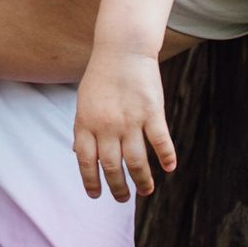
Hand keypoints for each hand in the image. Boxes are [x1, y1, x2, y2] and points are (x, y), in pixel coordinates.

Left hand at [73, 45, 176, 200]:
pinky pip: (160, 141)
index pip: (86, 161)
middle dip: (118, 187)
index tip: (97, 195)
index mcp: (86, 123)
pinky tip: (169, 168)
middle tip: (123, 198)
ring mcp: (130, 119)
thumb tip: (78, 152)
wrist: (122, 49)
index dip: (91, 181)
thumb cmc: (102, 77)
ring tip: (145, 191)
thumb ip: (83, 128)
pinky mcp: (151, 112)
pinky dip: (166, 157)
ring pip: (136, 161)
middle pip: (112, 166)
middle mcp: (106, 125)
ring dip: (142, 180)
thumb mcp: (84, 102)